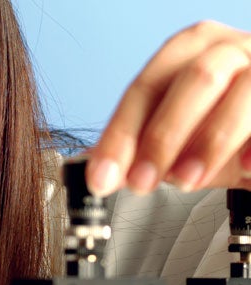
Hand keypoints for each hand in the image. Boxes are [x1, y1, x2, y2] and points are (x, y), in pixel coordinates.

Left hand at [86, 21, 250, 195]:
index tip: (100, 177)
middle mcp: (228, 50)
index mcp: (188, 54)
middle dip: (161, 137)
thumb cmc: (223, 136)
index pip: (146, 88)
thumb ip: (139, 154)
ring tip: (187, 181)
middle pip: (193, 79)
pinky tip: (244, 168)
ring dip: (208, 142)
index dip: (120, 134)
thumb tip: (102, 173)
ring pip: (239, 90)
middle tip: (141, 182)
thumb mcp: (177, 146)